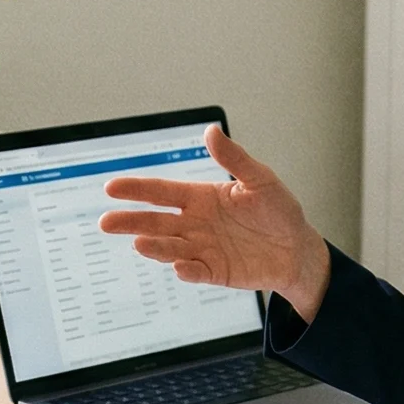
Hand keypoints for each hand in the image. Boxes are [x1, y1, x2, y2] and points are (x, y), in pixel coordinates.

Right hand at [98, 125, 333, 319]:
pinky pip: (196, 271)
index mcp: (201, 198)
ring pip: (171, 247)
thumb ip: (234, 158)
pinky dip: (186, 269)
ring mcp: (203, 249)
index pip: (163, 192)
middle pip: (156, 222)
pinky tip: (179, 265)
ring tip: (139, 243)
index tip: (111, 187)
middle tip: (105, 222)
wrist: (298, 248)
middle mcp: (195, 224)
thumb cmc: (278, 211)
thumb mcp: (260, 179)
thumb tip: (211, 131)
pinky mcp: (215, 272)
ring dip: (155, 246)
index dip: (137, 190)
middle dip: (131, 222)